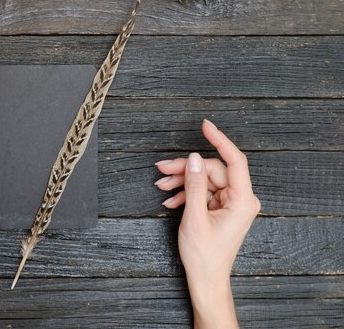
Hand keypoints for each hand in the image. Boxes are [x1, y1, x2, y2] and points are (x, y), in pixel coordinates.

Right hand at [154, 119, 260, 328]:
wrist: (206, 278)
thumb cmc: (204, 255)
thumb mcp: (194, 217)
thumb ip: (194, 185)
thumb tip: (194, 157)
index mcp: (242, 201)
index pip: (234, 160)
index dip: (219, 140)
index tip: (205, 126)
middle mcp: (240, 199)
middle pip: (211, 169)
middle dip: (186, 168)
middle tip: (162, 169)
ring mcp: (230, 202)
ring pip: (204, 178)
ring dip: (182, 180)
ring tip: (161, 185)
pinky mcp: (220, 207)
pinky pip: (202, 190)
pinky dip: (185, 192)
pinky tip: (170, 200)